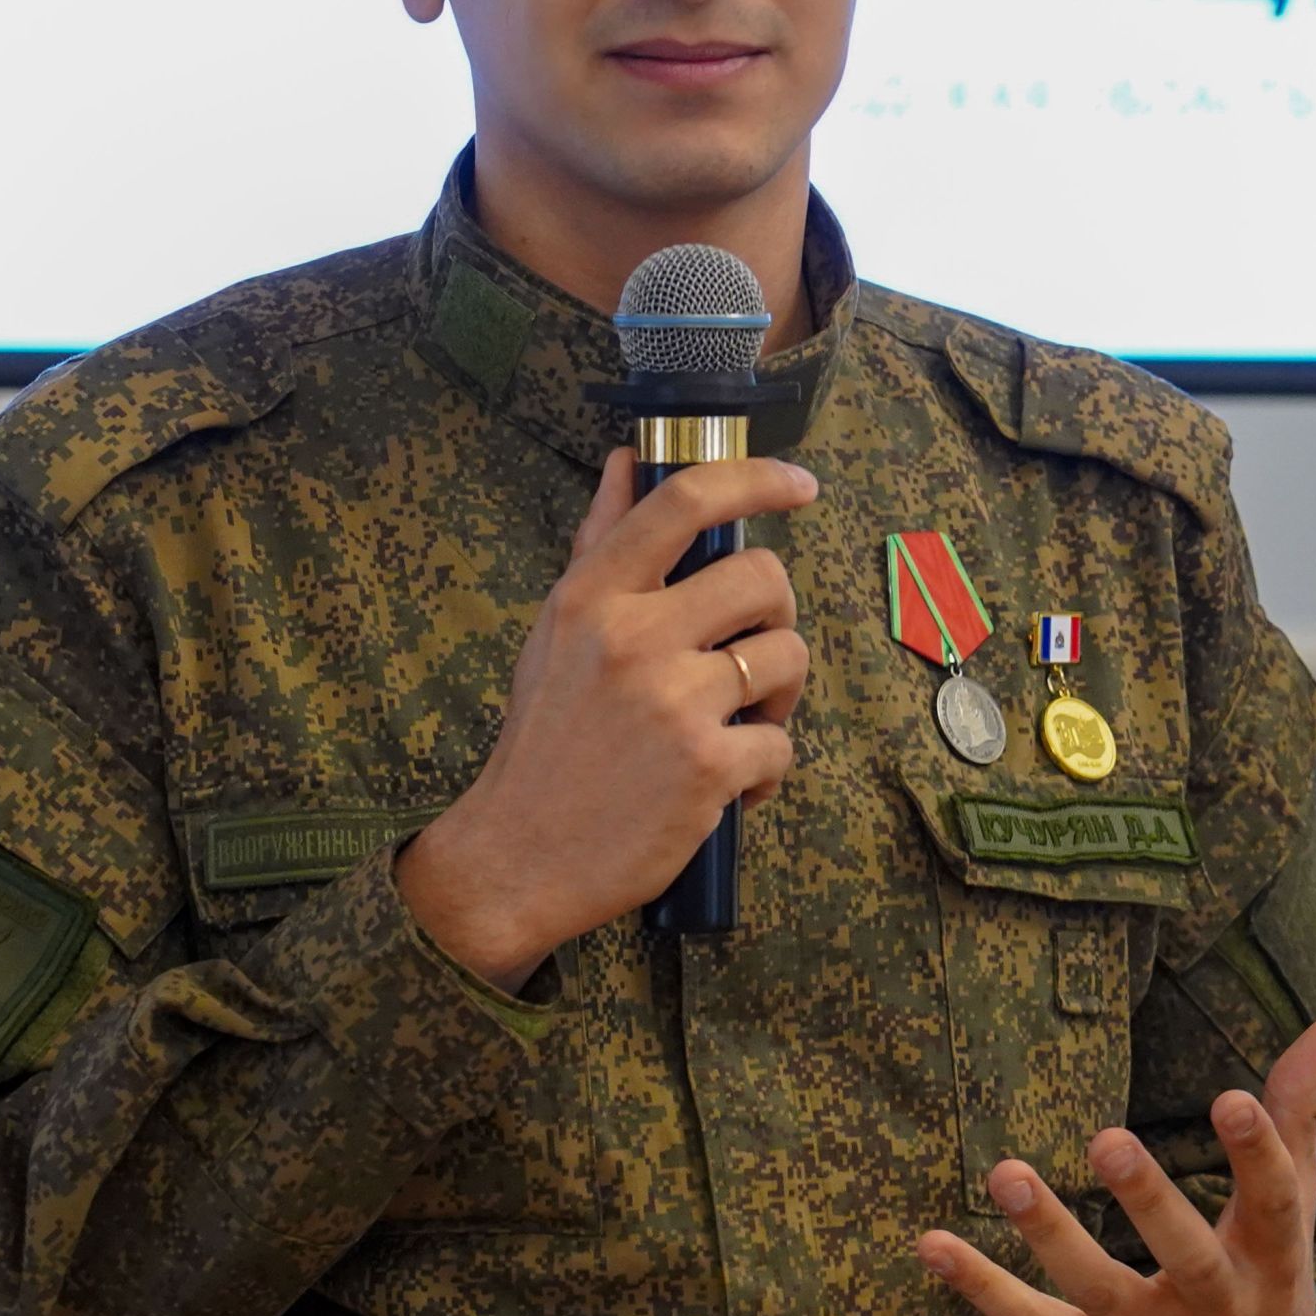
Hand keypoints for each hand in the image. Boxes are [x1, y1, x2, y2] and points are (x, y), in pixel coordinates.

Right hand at [399, 448, 817, 985]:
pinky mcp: (708, 767)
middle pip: (764, 577)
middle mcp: (632, 637)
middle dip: (777, 614)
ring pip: (787, 656)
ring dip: (780, 694)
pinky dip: (765, 770)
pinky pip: (782, 743)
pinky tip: (726, 787)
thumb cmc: (545, 740)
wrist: (516, 855)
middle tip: (752, 655)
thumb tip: (628, 460)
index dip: (756, 479)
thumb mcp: (555, 630)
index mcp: (593, 596)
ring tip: (740, 725)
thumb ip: (599, 545)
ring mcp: (673, 701)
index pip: (685, 502)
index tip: (799, 483)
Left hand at [914, 1013, 1315, 1315]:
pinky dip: (983, 1289)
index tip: (1233, 1097)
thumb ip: (1297, 1112)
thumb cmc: (1269, 1286)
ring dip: (1050, 1235)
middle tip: (1106, 1139)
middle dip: (1147, 1201)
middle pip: (1184, 1256)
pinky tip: (931, 1244)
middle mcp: (1214, 1306)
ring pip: (1098, 1289)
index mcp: (1271, 1261)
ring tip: (1006, 1175)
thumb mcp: (1292, 1208)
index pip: (1271, 1204)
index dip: (1258, 1152)